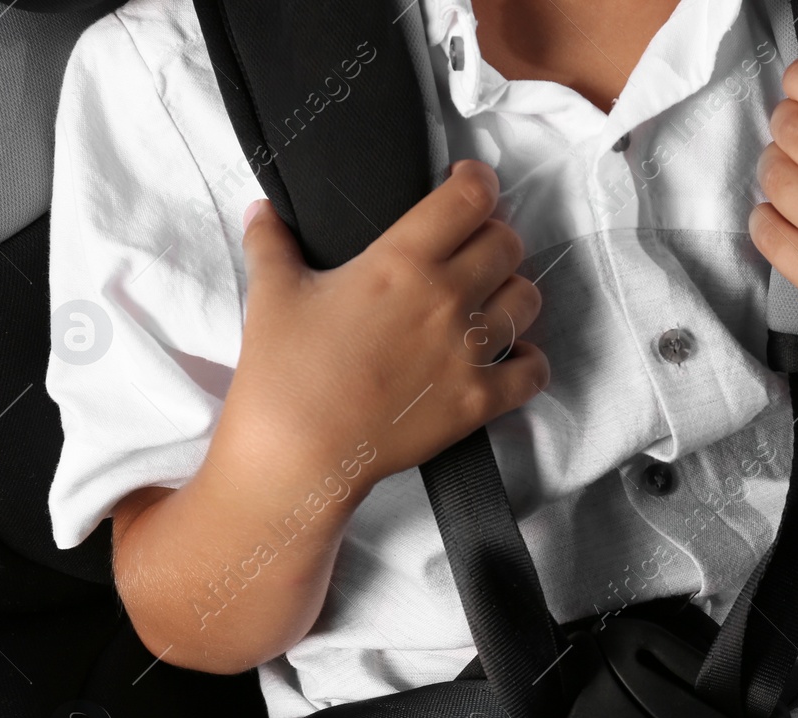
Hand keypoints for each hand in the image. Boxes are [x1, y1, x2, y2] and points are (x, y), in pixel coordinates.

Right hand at [220, 159, 549, 484]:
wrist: (298, 454)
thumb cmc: (284, 373)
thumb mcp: (272, 295)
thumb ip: (272, 243)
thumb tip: (263, 211)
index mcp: (402, 261)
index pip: (470, 199)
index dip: (479, 183)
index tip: (472, 185)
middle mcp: (447, 299)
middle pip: (508, 245)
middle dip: (495, 239)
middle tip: (475, 250)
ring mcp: (469, 352)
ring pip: (527, 301)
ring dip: (513, 295)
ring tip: (490, 302)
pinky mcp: (480, 401)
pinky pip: (534, 370)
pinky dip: (528, 360)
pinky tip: (508, 359)